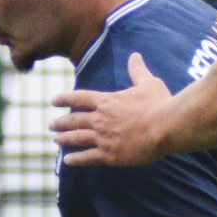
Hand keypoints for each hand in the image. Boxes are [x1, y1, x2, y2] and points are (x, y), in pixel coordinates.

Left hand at [51, 50, 172, 166]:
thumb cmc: (159, 104)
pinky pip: (88, 157)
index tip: (53, 100)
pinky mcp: (110, 155)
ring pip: (77, 138)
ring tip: (55, 140)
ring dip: (64, 139)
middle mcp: (100, 119)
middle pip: (75, 120)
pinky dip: (76, 159)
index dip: (65, 98)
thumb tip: (134, 55)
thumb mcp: (148, 83)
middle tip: (51, 124)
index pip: (80, 98)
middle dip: (61, 122)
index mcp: (107, 101)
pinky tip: (67, 160)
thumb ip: (137, 70)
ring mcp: (103, 138)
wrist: (165, 127)